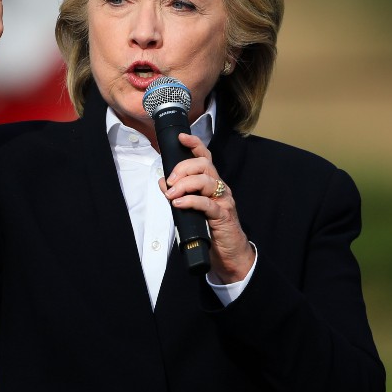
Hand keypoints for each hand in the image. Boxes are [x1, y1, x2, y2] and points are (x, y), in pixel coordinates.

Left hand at [160, 133, 255, 283]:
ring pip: (206, 181)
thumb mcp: (192, 208)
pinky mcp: (223, 216)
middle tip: (170, 181)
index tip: (181, 138)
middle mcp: (220, 188)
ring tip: (171, 194)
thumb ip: (179, 194)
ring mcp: (223, 201)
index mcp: (212, 183)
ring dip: (184, 184)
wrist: (229, 253)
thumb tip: (162, 182)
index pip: (205, 158)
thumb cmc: (210, 229)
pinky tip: (179, 203)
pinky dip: (191, 201)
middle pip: (204, 165)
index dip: (194, 145)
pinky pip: (207, 204)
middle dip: (183, 168)